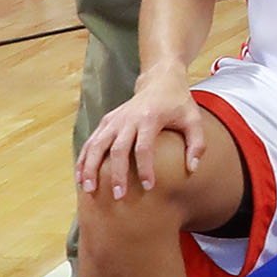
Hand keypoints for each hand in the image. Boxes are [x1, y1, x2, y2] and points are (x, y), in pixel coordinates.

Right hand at [77, 80, 198, 201]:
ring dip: (91, 168)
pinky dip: (84, 159)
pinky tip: (80, 177)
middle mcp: (128, 118)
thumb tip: (192, 170)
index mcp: (150, 117)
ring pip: (98, 145)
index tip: (149, 187)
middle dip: (117, 173)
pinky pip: (91, 141)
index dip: (146, 168)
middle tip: (118, 196)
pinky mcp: (106, 121)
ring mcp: (115, 119)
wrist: (160, 81)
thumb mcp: (194, 119)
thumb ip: (196, 144)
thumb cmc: (178, 104)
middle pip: (118, 149)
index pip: (145, 147)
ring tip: (89, 190)